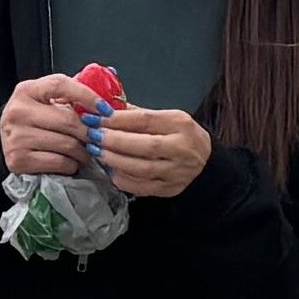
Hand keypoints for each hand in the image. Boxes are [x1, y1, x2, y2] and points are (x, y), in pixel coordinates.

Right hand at [0, 74, 98, 177]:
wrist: (0, 143)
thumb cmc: (31, 119)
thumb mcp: (43, 100)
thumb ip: (68, 95)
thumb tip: (107, 95)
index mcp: (26, 90)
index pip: (60, 85)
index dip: (86, 95)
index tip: (104, 109)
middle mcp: (18, 112)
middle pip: (68, 120)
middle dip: (90, 131)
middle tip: (99, 137)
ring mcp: (17, 137)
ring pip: (67, 144)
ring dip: (84, 151)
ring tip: (86, 151)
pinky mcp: (19, 160)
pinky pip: (60, 162)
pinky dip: (72, 164)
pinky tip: (72, 161)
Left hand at [90, 104, 209, 199]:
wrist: (206, 161)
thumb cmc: (180, 135)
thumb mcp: (166, 118)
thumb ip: (138, 114)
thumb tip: (105, 108)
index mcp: (180, 124)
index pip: (145, 120)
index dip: (118, 119)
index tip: (97, 118)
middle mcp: (181, 148)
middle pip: (144, 145)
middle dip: (114, 141)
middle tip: (93, 136)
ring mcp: (177, 172)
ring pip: (142, 169)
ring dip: (115, 160)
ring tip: (97, 152)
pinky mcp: (170, 189)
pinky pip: (141, 186)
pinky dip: (122, 179)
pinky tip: (110, 170)